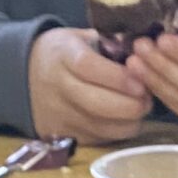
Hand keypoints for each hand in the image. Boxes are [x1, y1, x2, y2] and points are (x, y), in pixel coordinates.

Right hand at [26, 26, 150, 145]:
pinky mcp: (68, 136)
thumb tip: (144, 56)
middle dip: (131, 104)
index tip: (141, 81)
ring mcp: (62, 115)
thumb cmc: (66, 54)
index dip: (118, 77)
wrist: (30, 76)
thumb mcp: (81, 38)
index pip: (88, 67)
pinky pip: (102, 138)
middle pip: (98, 104)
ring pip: (105, 127)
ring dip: (131, 120)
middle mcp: (58, 87)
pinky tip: (126, 117)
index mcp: (61, 55)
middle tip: (148, 97)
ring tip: (140, 106)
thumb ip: (111, 45)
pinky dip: (120, 130)